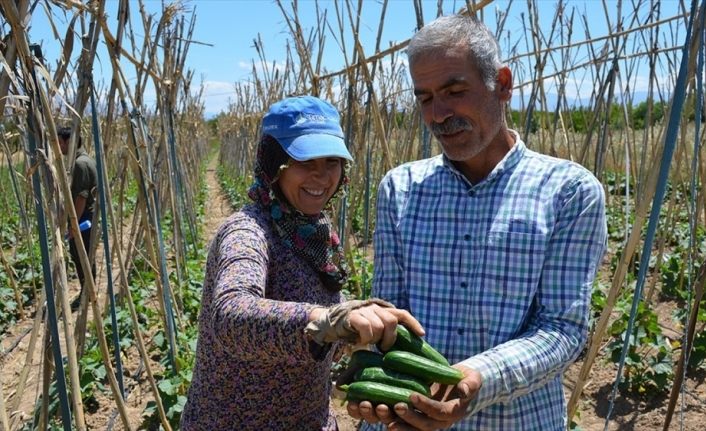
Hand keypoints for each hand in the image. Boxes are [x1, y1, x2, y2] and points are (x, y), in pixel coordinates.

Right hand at [347, 303, 423, 350]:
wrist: (332, 322)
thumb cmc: (356, 330)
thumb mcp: (373, 329)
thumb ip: (385, 332)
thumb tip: (402, 349)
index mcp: (383, 310)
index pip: (402, 314)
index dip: (413, 323)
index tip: (422, 334)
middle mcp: (376, 308)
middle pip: (391, 321)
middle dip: (390, 338)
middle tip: (383, 348)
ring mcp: (364, 310)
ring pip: (379, 326)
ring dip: (375, 339)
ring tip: (369, 342)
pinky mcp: (353, 315)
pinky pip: (366, 327)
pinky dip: (366, 337)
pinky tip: (361, 341)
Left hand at [347, 365, 480, 429]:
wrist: (459, 385)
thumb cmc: (466, 380)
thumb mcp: (473, 380)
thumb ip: (470, 384)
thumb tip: (464, 389)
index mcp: (451, 413)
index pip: (438, 413)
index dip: (426, 406)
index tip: (413, 396)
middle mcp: (436, 421)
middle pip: (421, 425)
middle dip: (407, 418)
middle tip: (394, 406)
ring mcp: (423, 420)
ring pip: (407, 426)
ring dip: (393, 420)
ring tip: (379, 410)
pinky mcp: (412, 416)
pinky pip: (399, 420)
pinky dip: (385, 416)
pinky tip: (372, 409)